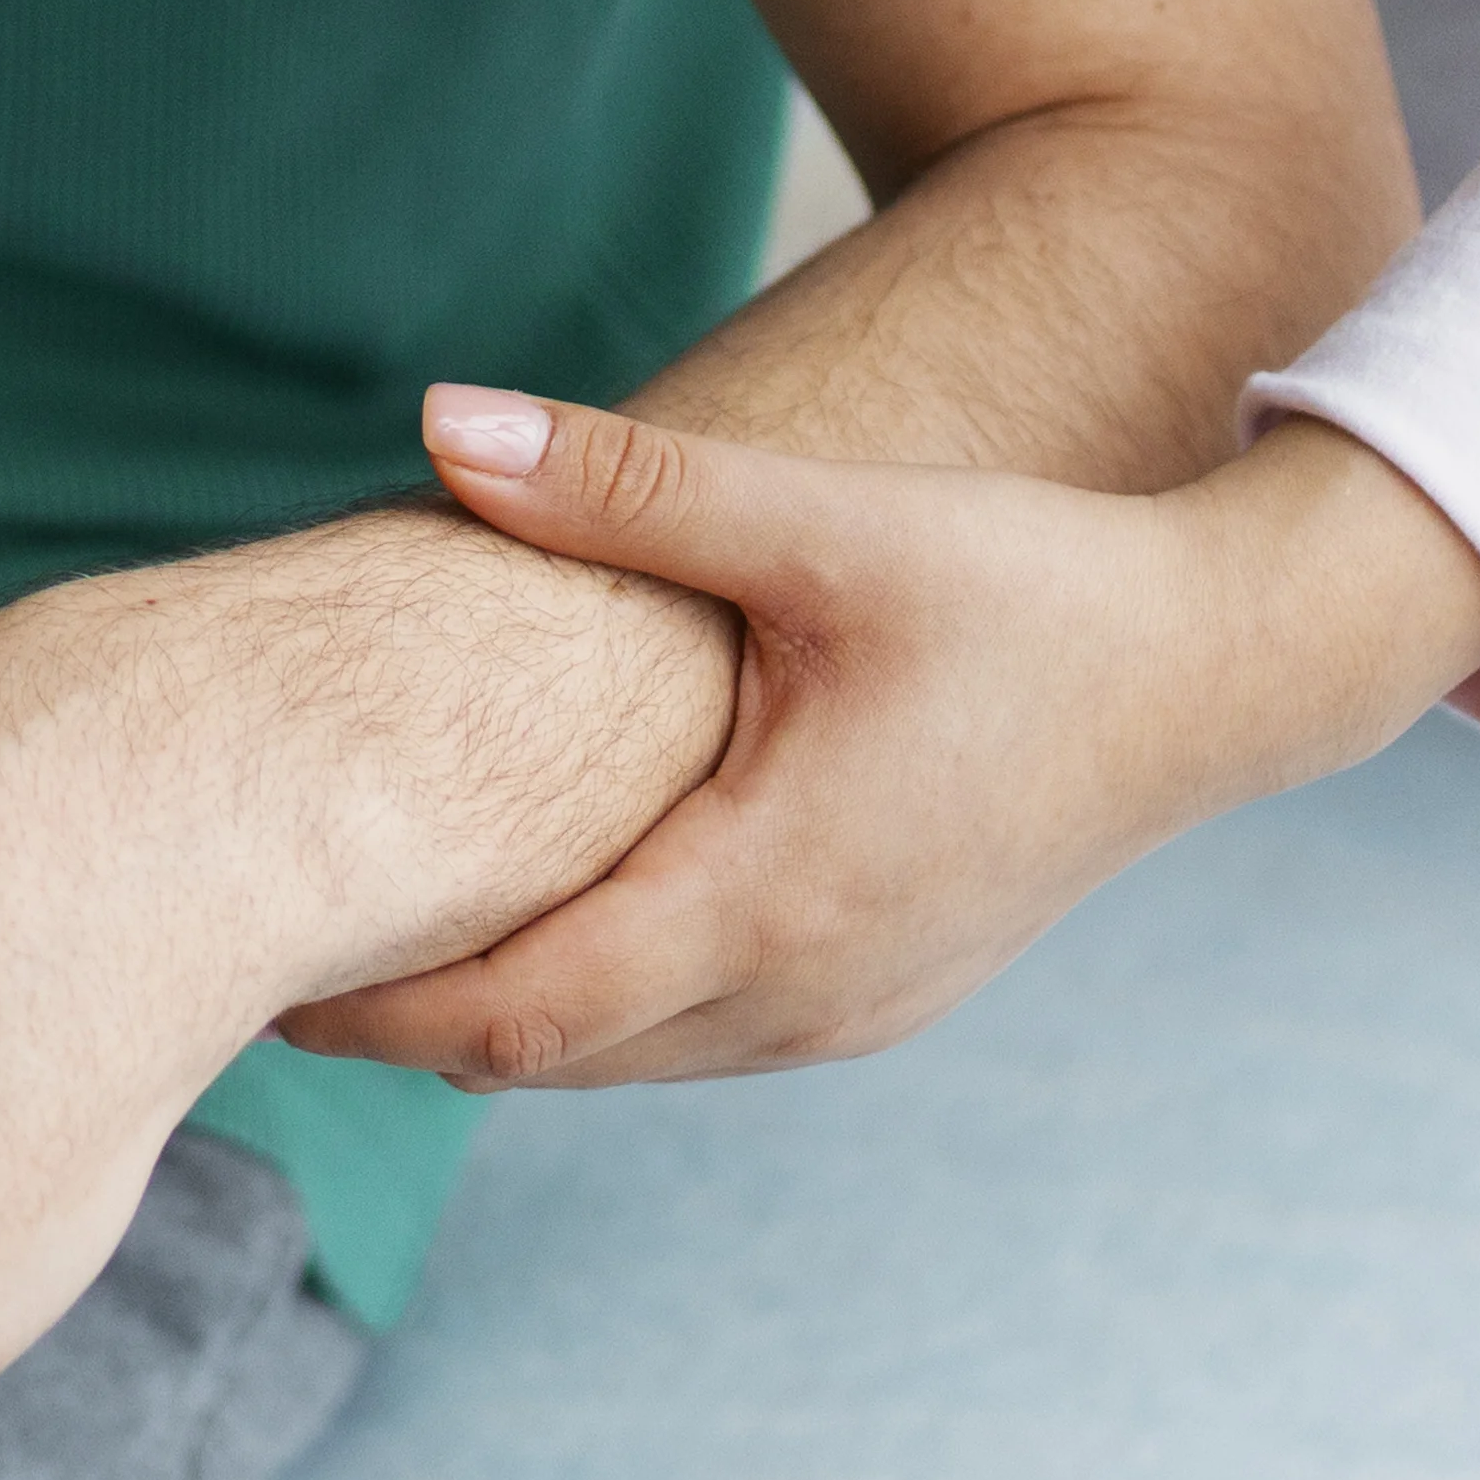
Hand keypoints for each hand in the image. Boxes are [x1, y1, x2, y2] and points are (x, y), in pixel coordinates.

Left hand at [283, 396, 1479, 1089]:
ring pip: (626, 1058)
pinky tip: (545, 924)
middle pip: (550, 1058)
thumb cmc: (1028, 589)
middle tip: (273, 956)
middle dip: (414, 1021)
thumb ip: (620, 484)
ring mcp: (849, 1014)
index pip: (516, 1015)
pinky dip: (607, 1004)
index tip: (260, 981)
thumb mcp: (823, 523)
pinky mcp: (882, 998)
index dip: (378, 1013)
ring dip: (512, 1015)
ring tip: (378, 943)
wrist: (1218, 674)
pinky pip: (701, 1039)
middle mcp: (803, 992)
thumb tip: (440, 421)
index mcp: (768, 896)